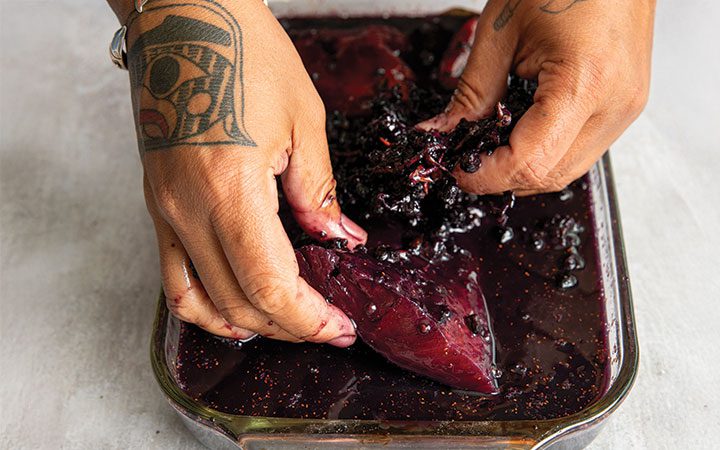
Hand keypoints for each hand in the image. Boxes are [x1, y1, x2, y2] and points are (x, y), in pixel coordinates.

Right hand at [125, 1, 364, 344]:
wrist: (183, 15)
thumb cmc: (244, 52)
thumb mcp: (304, 121)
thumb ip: (318, 192)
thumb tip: (339, 240)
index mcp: (229, 187)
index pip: (270, 285)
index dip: (309, 318)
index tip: (340, 327)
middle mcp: (187, 208)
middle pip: (238, 302)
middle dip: (291, 327)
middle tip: (330, 327)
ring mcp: (164, 209)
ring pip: (201, 301)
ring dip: (249, 324)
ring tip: (290, 325)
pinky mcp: (156, 203)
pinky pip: (173, 277)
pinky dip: (206, 306)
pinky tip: (237, 312)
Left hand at [420, 0, 654, 193]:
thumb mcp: (501, 32)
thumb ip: (471, 92)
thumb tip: (441, 133)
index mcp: (585, 82)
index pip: (530, 162)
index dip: (486, 174)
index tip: (456, 167)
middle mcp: (615, 105)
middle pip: (550, 176)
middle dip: (502, 177)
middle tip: (466, 158)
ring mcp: (627, 108)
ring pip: (568, 170)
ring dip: (525, 169)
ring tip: (492, 145)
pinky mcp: (627, 105)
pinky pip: (582, 149)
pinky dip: (547, 151)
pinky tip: (522, 132)